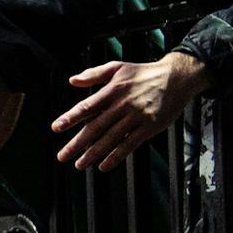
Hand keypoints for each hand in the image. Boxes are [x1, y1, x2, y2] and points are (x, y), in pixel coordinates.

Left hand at [53, 51, 208, 170]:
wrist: (177, 77)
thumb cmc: (143, 72)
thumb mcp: (117, 67)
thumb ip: (94, 74)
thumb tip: (72, 81)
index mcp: (112, 90)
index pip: (87, 106)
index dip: (71, 118)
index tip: (56, 128)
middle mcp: (123, 104)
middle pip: (96, 127)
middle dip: (77, 143)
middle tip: (62, 156)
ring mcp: (137, 117)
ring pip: (111, 138)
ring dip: (93, 153)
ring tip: (79, 164)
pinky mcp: (150, 127)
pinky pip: (130, 144)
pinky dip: (116, 156)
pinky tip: (104, 165)